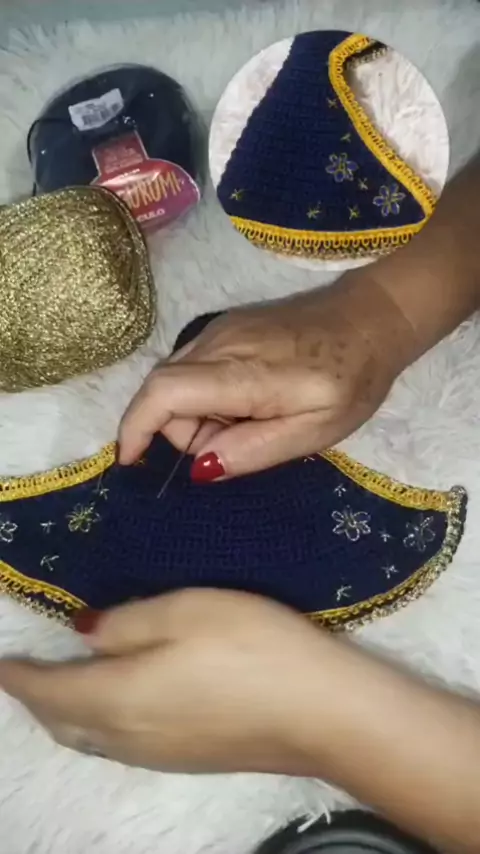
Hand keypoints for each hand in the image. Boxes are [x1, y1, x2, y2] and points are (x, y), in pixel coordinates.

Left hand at [0, 590, 330, 772]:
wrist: (323, 713)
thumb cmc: (252, 647)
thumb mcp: (185, 611)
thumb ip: (126, 622)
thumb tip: (82, 633)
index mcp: (118, 696)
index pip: (49, 690)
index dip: (19, 676)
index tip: (0, 661)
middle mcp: (128, 736)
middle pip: (64, 722)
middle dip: (38, 698)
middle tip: (26, 672)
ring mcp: (160, 755)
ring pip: (91, 738)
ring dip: (67, 713)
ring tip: (63, 685)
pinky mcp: (189, 759)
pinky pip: (119, 744)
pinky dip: (97, 723)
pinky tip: (116, 704)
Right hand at [119, 272, 415, 478]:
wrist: (371, 319)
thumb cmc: (351, 380)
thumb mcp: (314, 432)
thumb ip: (254, 450)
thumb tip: (200, 467)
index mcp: (242, 373)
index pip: (164, 393)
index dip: (136, 428)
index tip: (131, 462)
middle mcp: (219, 343)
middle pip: (162, 391)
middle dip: (180, 431)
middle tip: (232, 447)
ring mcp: (220, 329)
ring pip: (176, 380)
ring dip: (196, 415)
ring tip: (251, 423)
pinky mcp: (226, 326)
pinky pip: (193, 367)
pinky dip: (205, 395)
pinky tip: (248, 401)